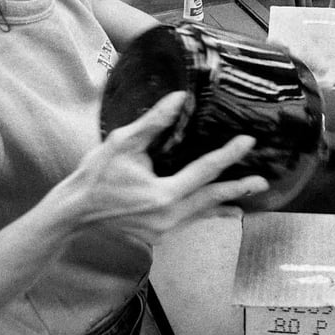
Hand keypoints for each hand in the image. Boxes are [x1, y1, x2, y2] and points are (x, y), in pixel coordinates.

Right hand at [50, 91, 268, 244]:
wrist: (71, 217)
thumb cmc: (94, 178)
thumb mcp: (122, 144)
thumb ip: (153, 123)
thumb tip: (178, 99)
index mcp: (163, 195)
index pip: (205, 171)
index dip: (228, 154)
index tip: (247, 141)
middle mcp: (168, 217)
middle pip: (211, 199)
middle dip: (238, 189)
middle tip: (263, 181)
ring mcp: (163, 230)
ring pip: (202, 215)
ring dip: (224, 205)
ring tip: (246, 202)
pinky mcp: (157, 235)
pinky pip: (188, 221)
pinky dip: (204, 213)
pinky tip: (214, 211)